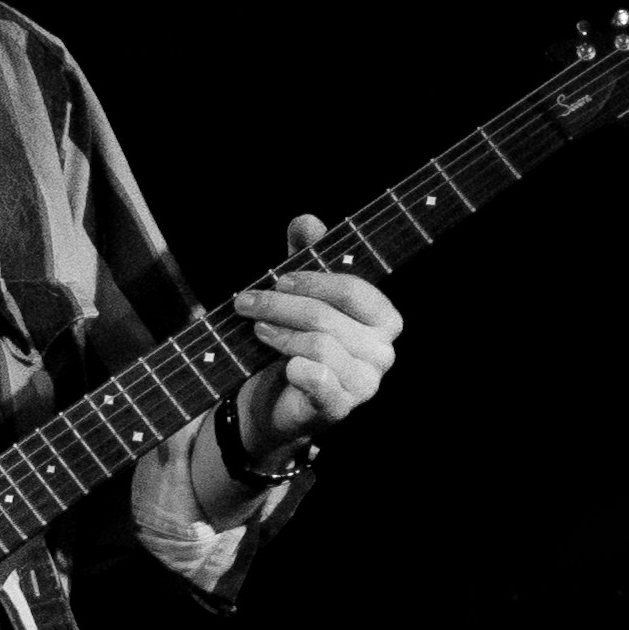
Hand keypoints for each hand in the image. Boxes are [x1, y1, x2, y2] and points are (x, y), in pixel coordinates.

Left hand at [235, 212, 401, 464]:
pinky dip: (297, 369)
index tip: (278, 280)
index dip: (313, 281)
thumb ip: (306, 252)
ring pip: (320, 345)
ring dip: (280, 334)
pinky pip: (319, 379)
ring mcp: (365, 384)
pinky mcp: (341, 408)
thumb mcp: (297, 291)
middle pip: (327, 317)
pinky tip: (285, 367)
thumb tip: (307, 221)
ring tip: (258, 330)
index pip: (354, 290)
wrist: (276, 399)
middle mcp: (383, 352)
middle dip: (279, 306)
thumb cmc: (295, 339)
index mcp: (383, 319)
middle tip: (245, 302)